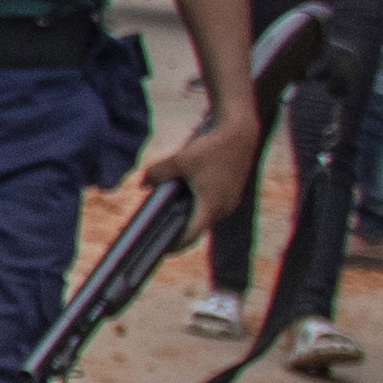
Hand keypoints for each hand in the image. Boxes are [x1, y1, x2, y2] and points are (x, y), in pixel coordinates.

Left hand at [152, 101, 267, 243]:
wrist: (240, 131)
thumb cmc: (211, 147)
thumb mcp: (179, 160)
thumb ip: (158, 174)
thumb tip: (142, 185)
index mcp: (211, 206)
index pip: (191, 236)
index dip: (175, 245)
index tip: (160, 251)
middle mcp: (224, 208)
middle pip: (198, 228)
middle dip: (179, 232)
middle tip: (158, 236)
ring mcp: (230, 201)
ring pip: (206, 216)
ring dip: (189, 218)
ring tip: (168, 219)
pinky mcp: (232, 192)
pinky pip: (213, 206)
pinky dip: (198, 207)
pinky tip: (183, 201)